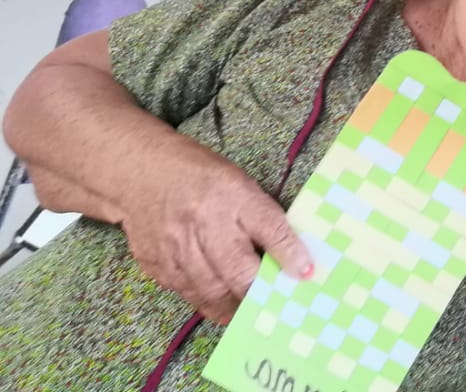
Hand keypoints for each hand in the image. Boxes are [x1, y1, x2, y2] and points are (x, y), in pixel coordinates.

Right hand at [120, 147, 313, 324]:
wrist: (140, 173)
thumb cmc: (203, 178)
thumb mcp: (241, 184)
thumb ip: (263, 217)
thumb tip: (291, 254)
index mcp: (233, 194)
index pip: (269, 227)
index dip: (290, 253)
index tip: (306, 274)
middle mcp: (204, 222)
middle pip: (238, 271)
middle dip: (259, 293)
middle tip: (275, 305)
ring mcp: (175, 246)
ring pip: (211, 291)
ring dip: (234, 306)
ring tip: (250, 312)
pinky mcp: (156, 264)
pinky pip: (187, 293)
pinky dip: (207, 301)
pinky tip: (220, 301)